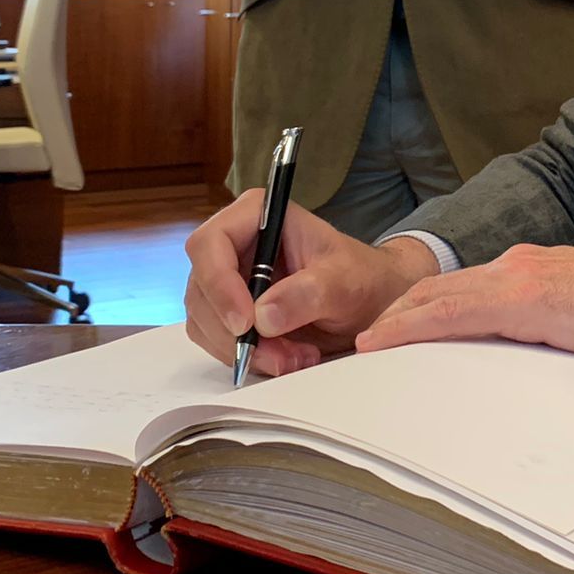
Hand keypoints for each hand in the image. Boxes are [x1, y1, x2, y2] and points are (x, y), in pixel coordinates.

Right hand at [183, 189, 438, 376]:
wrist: (371, 302)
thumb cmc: (361, 277)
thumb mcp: (344, 281)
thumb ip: (308, 293)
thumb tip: (263, 316)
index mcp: (257, 215)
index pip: (210, 244)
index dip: (218, 284)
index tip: (245, 323)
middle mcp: (234, 245)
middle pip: (201, 289)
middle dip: (236, 331)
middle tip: (282, 355)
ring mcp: (227, 280)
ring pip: (206, 321)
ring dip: (246, 350)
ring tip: (297, 357)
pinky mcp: (230, 312)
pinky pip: (219, 342)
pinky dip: (249, 358)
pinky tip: (288, 358)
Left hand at [355, 244, 573, 365]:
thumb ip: (565, 333)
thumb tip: (549, 363)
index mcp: (539, 271)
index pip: (468, 288)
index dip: (427, 307)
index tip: (398, 331)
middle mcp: (520, 265)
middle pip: (440, 288)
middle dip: (399, 312)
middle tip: (365, 342)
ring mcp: (519, 278)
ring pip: (435, 297)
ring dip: (393, 321)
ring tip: (360, 346)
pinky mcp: (523, 299)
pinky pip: (449, 314)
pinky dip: (407, 327)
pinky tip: (380, 342)